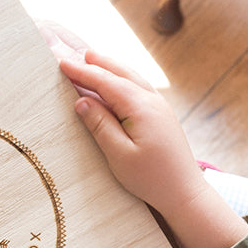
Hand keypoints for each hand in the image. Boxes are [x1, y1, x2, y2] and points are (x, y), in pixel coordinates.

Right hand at [59, 49, 204, 210]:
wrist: (185, 192)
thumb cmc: (151, 179)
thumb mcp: (119, 155)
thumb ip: (100, 125)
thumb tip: (82, 101)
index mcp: (141, 108)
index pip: (106, 82)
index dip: (83, 72)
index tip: (62, 64)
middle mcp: (153, 101)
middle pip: (121, 73)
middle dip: (98, 63)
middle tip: (76, 55)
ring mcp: (160, 106)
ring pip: (133, 77)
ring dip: (112, 67)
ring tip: (94, 60)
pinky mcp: (163, 115)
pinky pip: (140, 87)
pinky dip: (124, 78)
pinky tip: (118, 81)